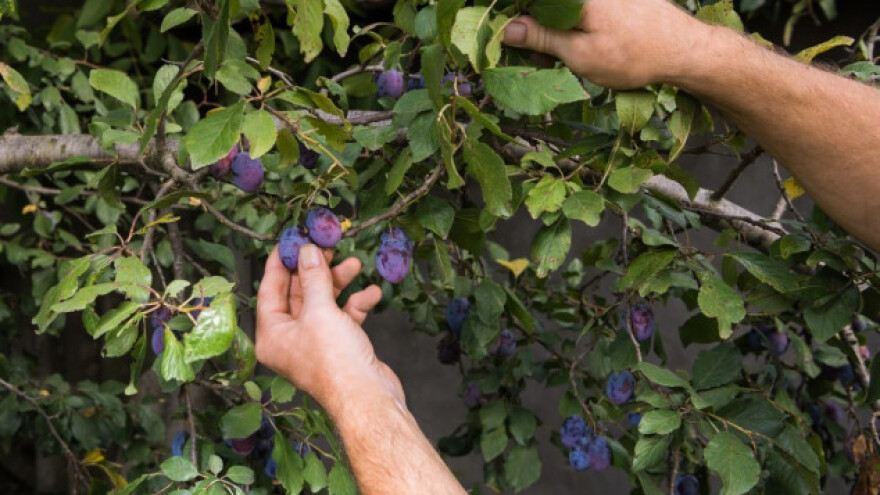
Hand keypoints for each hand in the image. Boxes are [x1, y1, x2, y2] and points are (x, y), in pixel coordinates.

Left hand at [256, 244, 404, 413]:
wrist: (368, 397)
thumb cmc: (336, 361)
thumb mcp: (320, 311)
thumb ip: (313, 278)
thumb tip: (307, 251)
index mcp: (273, 335)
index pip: (269, 291)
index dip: (280, 264)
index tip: (290, 241)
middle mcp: (290, 340)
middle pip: (299, 295)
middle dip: (316, 270)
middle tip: (327, 247)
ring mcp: (316, 343)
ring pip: (323, 303)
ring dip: (339, 283)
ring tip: (355, 264)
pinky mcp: (339, 346)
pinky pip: (343, 317)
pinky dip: (356, 304)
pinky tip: (371, 294)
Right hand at [502, 0, 711, 88]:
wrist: (682, 50)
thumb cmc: (632, 54)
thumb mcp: (578, 54)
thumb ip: (540, 38)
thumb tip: (507, 29)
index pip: (526, 3)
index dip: (513, 23)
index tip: (513, 46)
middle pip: (541, 5)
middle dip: (534, 30)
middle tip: (545, 61)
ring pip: (558, 10)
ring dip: (553, 32)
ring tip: (566, 58)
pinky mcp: (608, 0)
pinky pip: (577, 10)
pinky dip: (572, 27)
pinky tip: (581, 47)